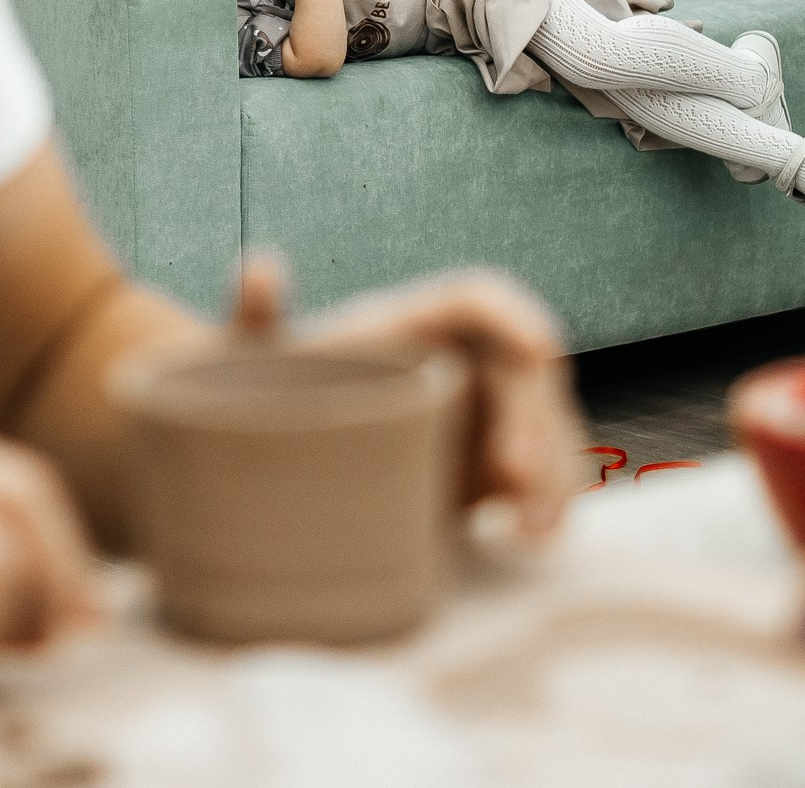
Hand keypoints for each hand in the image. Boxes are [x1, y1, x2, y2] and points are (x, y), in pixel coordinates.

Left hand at [232, 253, 583, 542]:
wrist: (266, 465)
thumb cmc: (260, 400)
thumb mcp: (252, 364)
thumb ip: (256, 316)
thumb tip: (259, 267)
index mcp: (404, 324)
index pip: (479, 300)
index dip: (516, 314)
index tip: (538, 348)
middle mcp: (453, 359)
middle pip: (525, 372)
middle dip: (535, 418)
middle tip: (514, 476)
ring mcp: (480, 412)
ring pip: (548, 425)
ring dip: (552, 470)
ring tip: (529, 527)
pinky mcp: (489, 464)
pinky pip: (544, 473)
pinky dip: (549, 502)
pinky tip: (533, 537)